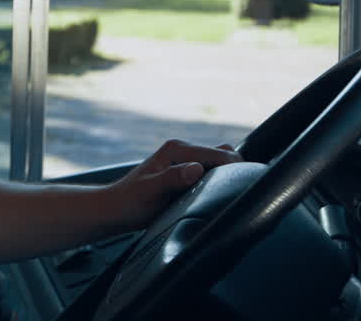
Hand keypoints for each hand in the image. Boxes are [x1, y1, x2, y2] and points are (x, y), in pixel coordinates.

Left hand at [108, 139, 241, 230]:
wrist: (115, 209)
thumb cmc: (130, 202)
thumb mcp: (150, 192)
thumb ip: (172, 179)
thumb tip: (196, 169)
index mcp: (176, 149)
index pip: (219, 153)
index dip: (235, 169)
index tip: (245, 186)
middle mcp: (182, 150)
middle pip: (224, 154)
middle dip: (234, 170)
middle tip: (237, 195)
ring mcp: (185, 160)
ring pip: (220, 162)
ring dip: (227, 176)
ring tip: (230, 196)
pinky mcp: (186, 172)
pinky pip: (212, 171)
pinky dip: (220, 180)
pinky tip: (218, 196)